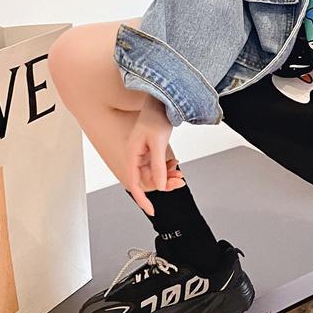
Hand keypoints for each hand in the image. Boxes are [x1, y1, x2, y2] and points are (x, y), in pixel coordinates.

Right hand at [125, 96, 185, 215]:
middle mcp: (136, 156)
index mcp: (132, 155)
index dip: (142, 199)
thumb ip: (158, 166)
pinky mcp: (151, 151)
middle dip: (164, 182)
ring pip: (155, 173)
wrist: (162, 101)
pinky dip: (168, 167)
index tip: (152, 211)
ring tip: (180, 174)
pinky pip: (159, 165)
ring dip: (168, 175)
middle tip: (180, 182)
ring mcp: (143, 154)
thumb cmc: (156, 117)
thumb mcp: (158, 143)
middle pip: (148, 179)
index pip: (134, 184)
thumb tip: (160, 186)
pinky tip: (175, 164)